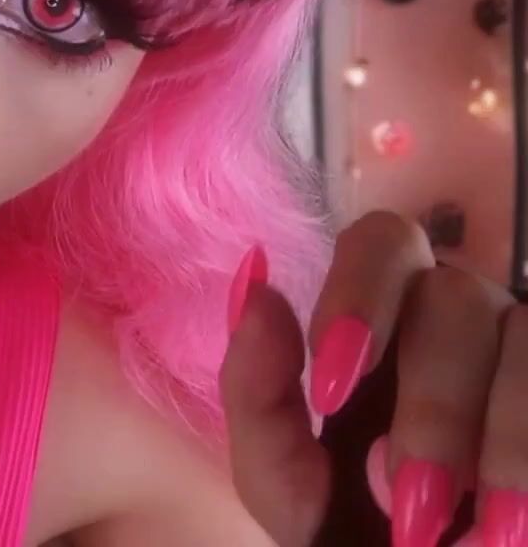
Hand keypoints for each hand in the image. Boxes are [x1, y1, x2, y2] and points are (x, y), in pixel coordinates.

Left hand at [221, 211, 525, 546]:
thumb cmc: (347, 530)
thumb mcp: (284, 482)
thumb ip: (257, 395)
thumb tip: (258, 290)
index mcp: (384, 315)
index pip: (381, 242)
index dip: (359, 296)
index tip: (331, 386)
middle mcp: (465, 317)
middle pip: (458, 295)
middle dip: (433, 406)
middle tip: (403, 495)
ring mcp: (526, 355)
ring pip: (527, 336)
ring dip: (500, 442)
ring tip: (473, 534)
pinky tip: (508, 530)